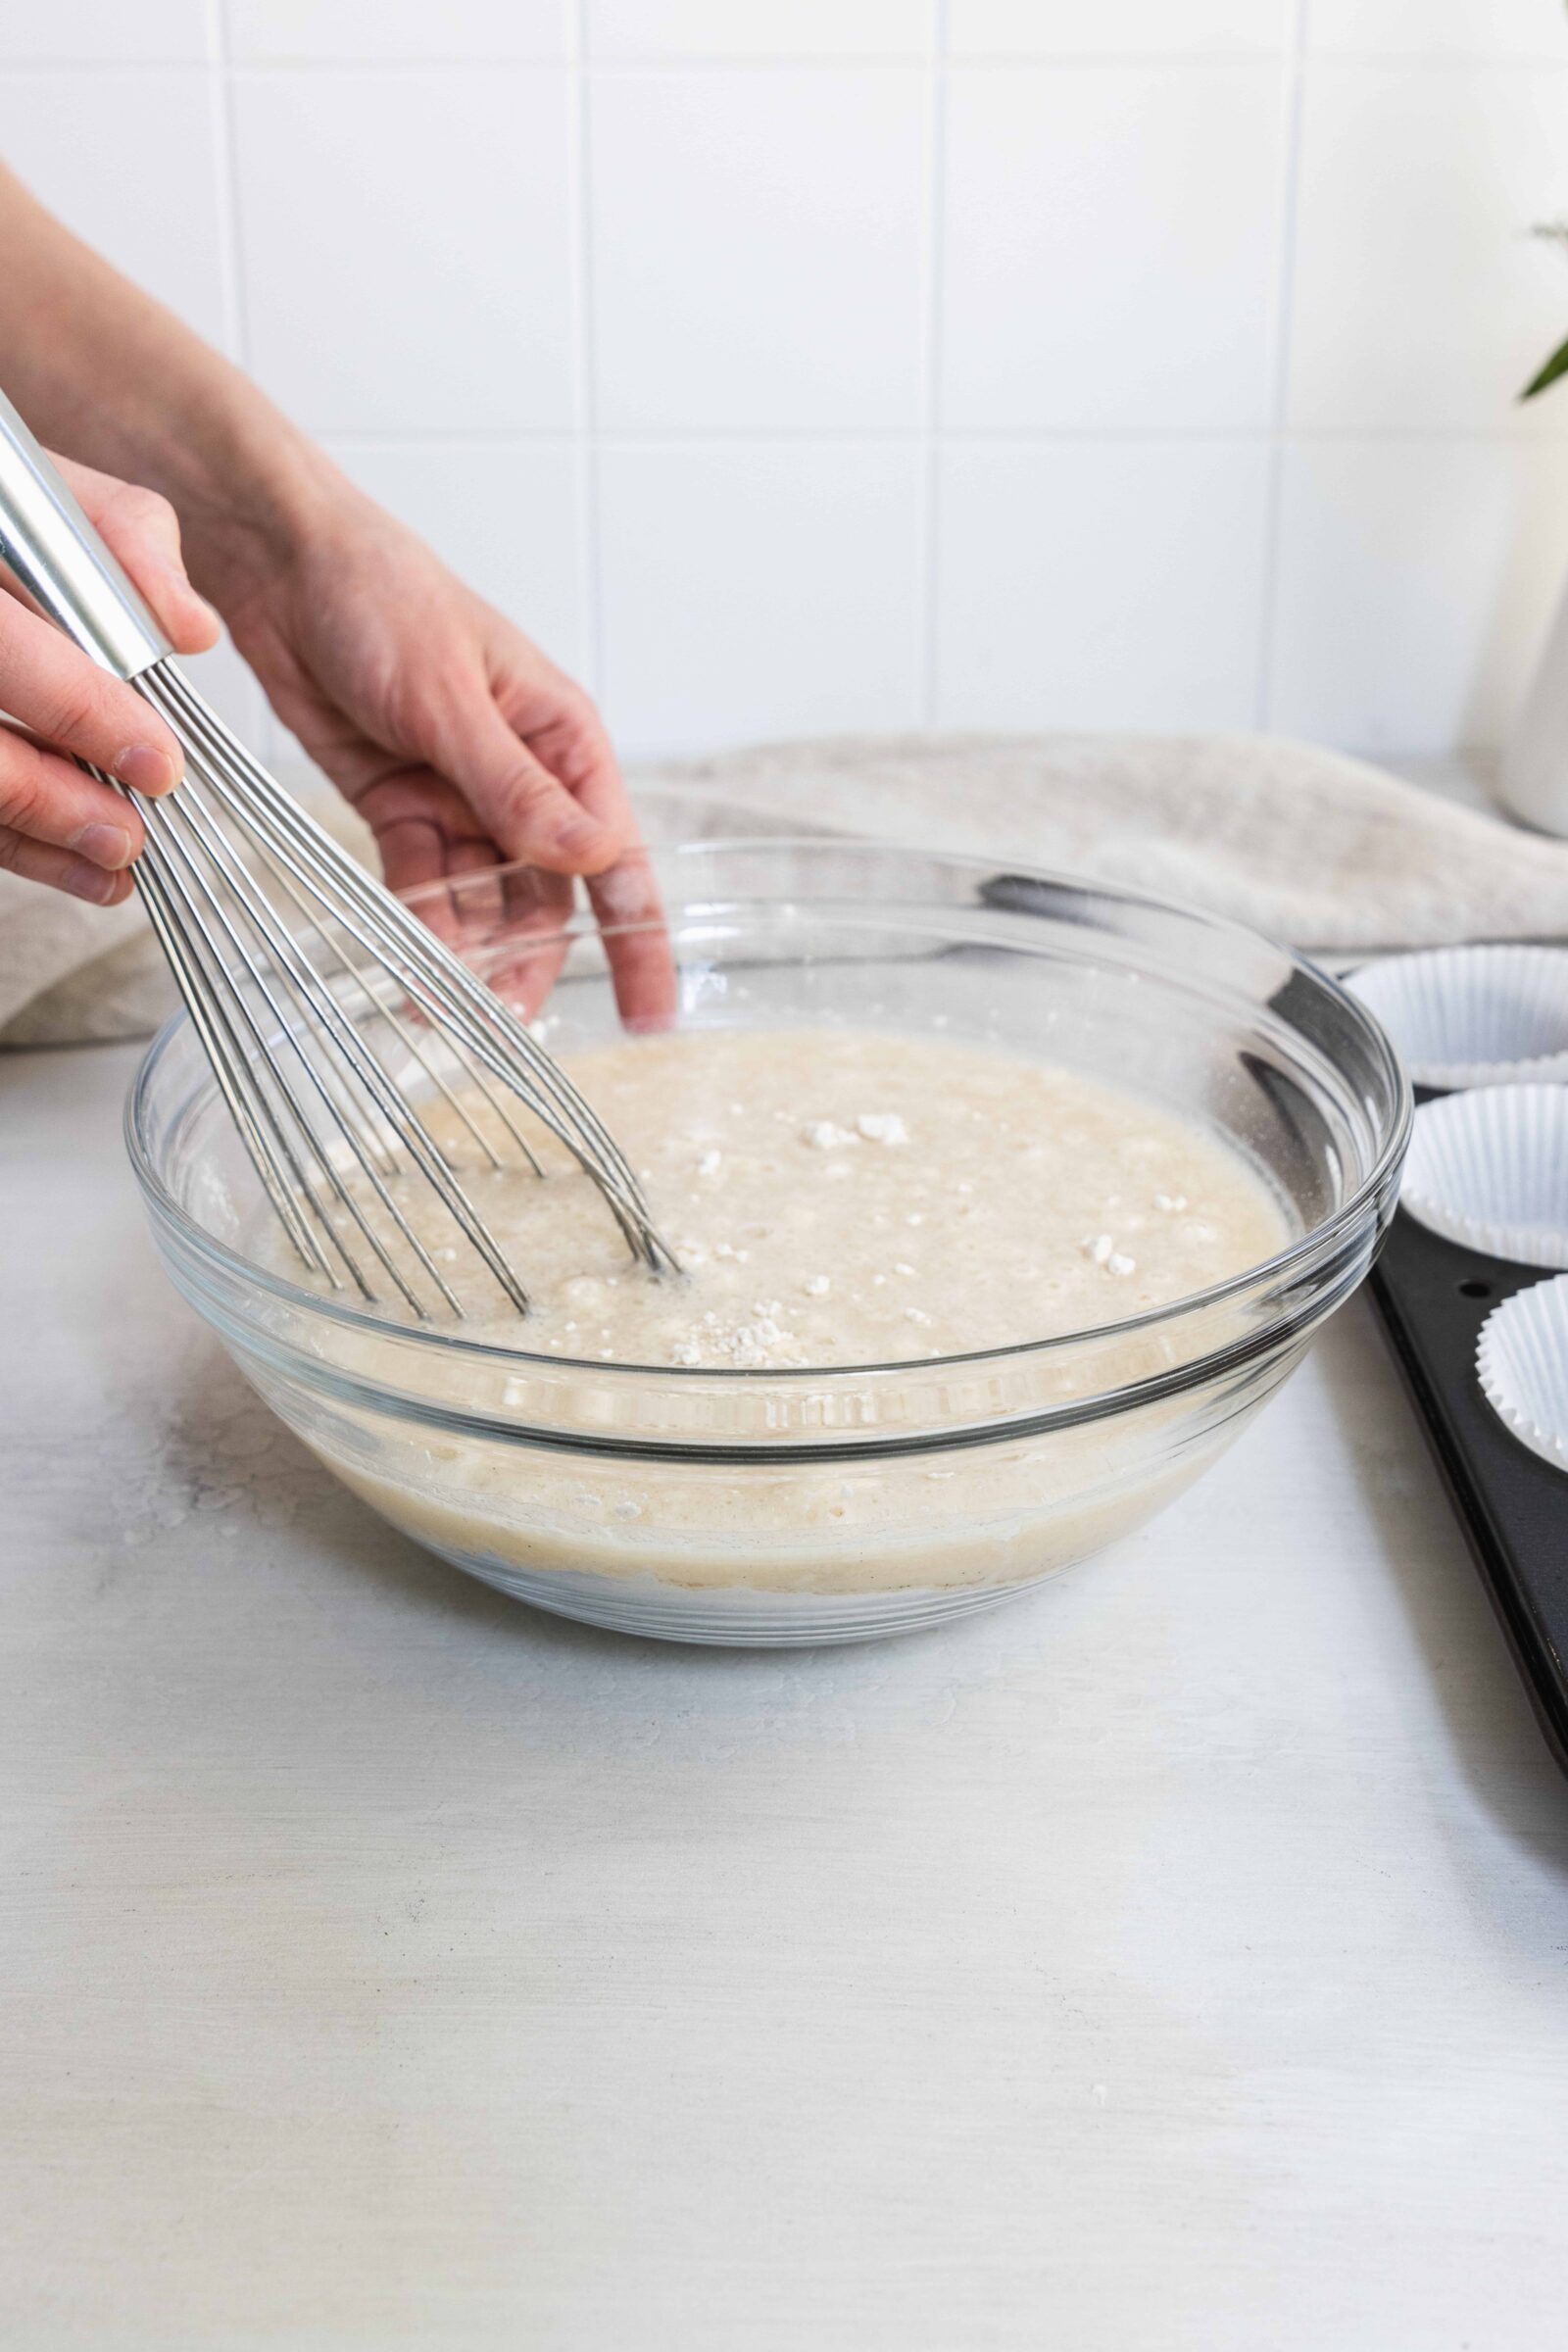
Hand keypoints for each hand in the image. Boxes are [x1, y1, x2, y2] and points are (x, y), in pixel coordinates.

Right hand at [0, 455, 217, 902]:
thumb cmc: (13, 524)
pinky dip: (27, 848)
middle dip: (55, 792)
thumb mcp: (62, 498)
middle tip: (132, 828)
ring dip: (40, 832)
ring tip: (118, 855)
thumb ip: (127, 539)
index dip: (81, 708)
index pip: (7, 644)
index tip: (156, 757)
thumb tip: (190, 629)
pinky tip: (87, 870)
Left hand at [218, 482, 674, 1024]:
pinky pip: (421, 881)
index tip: (646, 1014)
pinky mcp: (402, 806)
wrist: (280, 567)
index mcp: (562, 739)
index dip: (637, 936)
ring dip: (468, 951)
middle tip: (505, 1021)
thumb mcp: (451, 698)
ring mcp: (461, 796)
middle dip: (530, 958)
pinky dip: (418, 922)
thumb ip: (514, 787)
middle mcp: (523, 776)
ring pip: (480, 897)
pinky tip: (411, 962)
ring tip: (444, 1006)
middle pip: (546, 893)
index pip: (615, 853)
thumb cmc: (383, 596)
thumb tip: (592, 856)